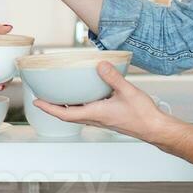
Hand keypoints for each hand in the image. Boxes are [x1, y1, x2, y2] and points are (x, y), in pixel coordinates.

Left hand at [32, 62, 167, 140]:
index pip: (65, 114)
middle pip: (67, 115)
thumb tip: (99, 64)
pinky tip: (83, 94)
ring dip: (65, 106)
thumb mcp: (127, 91)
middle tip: (42, 97)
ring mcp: (101, 120)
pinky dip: (79, 104)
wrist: (155, 128)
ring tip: (57, 95)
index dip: (49, 108)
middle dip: (53, 107)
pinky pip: (87, 112)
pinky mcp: (107, 118)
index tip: (37, 102)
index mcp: (95, 114)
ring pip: (77, 114)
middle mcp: (95, 119)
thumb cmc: (143, 115)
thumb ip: (112, 77)